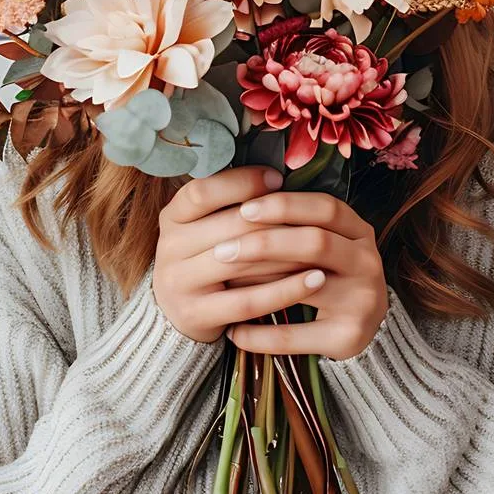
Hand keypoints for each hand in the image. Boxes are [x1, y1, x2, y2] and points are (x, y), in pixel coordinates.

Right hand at [152, 166, 330, 343]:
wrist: (178, 314)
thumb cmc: (206, 258)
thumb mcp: (207, 227)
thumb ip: (232, 205)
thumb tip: (279, 178)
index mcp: (172, 217)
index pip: (202, 191)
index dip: (241, 182)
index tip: (277, 179)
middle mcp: (169, 247)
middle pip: (228, 225)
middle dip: (275, 219)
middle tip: (314, 216)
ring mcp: (179, 283)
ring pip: (242, 261)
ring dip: (288, 253)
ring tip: (325, 246)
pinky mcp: (197, 315)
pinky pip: (249, 301)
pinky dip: (286, 290)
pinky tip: (316, 279)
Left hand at [218, 191, 388, 360]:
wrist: (363, 330)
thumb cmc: (329, 276)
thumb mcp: (325, 244)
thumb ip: (294, 225)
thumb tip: (239, 208)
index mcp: (360, 232)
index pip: (325, 208)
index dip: (285, 205)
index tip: (245, 208)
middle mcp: (367, 263)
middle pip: (316, 242)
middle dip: (265, 243)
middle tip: (222, 249)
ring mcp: (361, 300)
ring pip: (306, 286)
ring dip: (258, 285)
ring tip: (223, 285)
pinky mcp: (348, 336)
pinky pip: (295, 334)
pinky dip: (261, 334)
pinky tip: (234, 332)